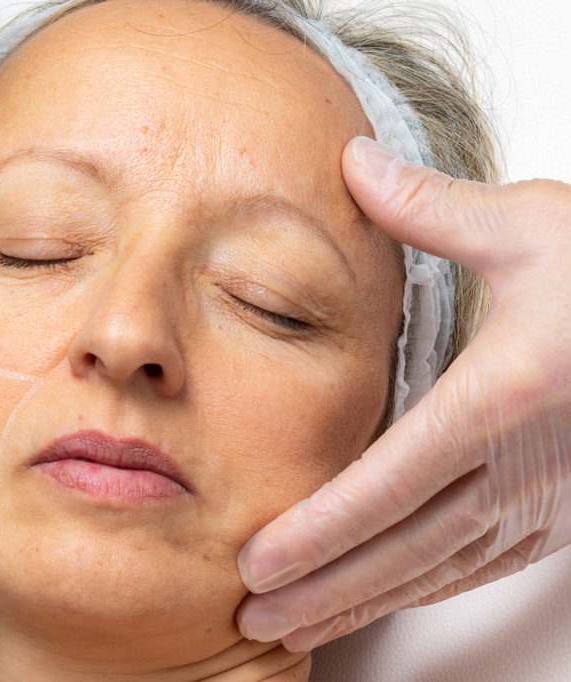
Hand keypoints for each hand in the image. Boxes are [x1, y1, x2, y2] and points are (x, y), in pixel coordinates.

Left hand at [235, 136, 570, 651]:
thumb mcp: (534, 226)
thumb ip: (432, 209)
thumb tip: (354, 162)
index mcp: (500, 400)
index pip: (386, 483)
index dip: (316, 531)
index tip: (256, 562)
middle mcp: (522, 468)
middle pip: (401, 549)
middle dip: (320, 591)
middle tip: (250, 619)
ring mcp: (547, 501)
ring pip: (436, 572)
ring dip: (360, 604)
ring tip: (294, 627)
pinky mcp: (563, 514)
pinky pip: (478, 567)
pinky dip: (419, 589)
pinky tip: (380, 597)